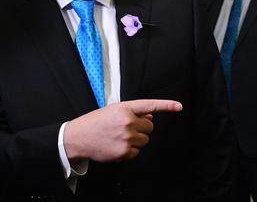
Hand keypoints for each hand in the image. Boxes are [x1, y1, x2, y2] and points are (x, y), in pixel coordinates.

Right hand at [64, 99, 181, 162]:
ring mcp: (126, 138)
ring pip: (145, 140)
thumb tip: (151, 117)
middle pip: (150, 127)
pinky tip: (116, 145)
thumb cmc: (96, 122)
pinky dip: (130, 151)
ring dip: (136, 139)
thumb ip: (134, 112)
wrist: (77, 138)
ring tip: (119, 136)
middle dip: (141, 128)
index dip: (166, 105)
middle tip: (125, 128)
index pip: (150, 105)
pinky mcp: (124, 152)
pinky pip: (137, 152)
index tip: (179, 107)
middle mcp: (127, 122)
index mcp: (125, 108)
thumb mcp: (114, 111)